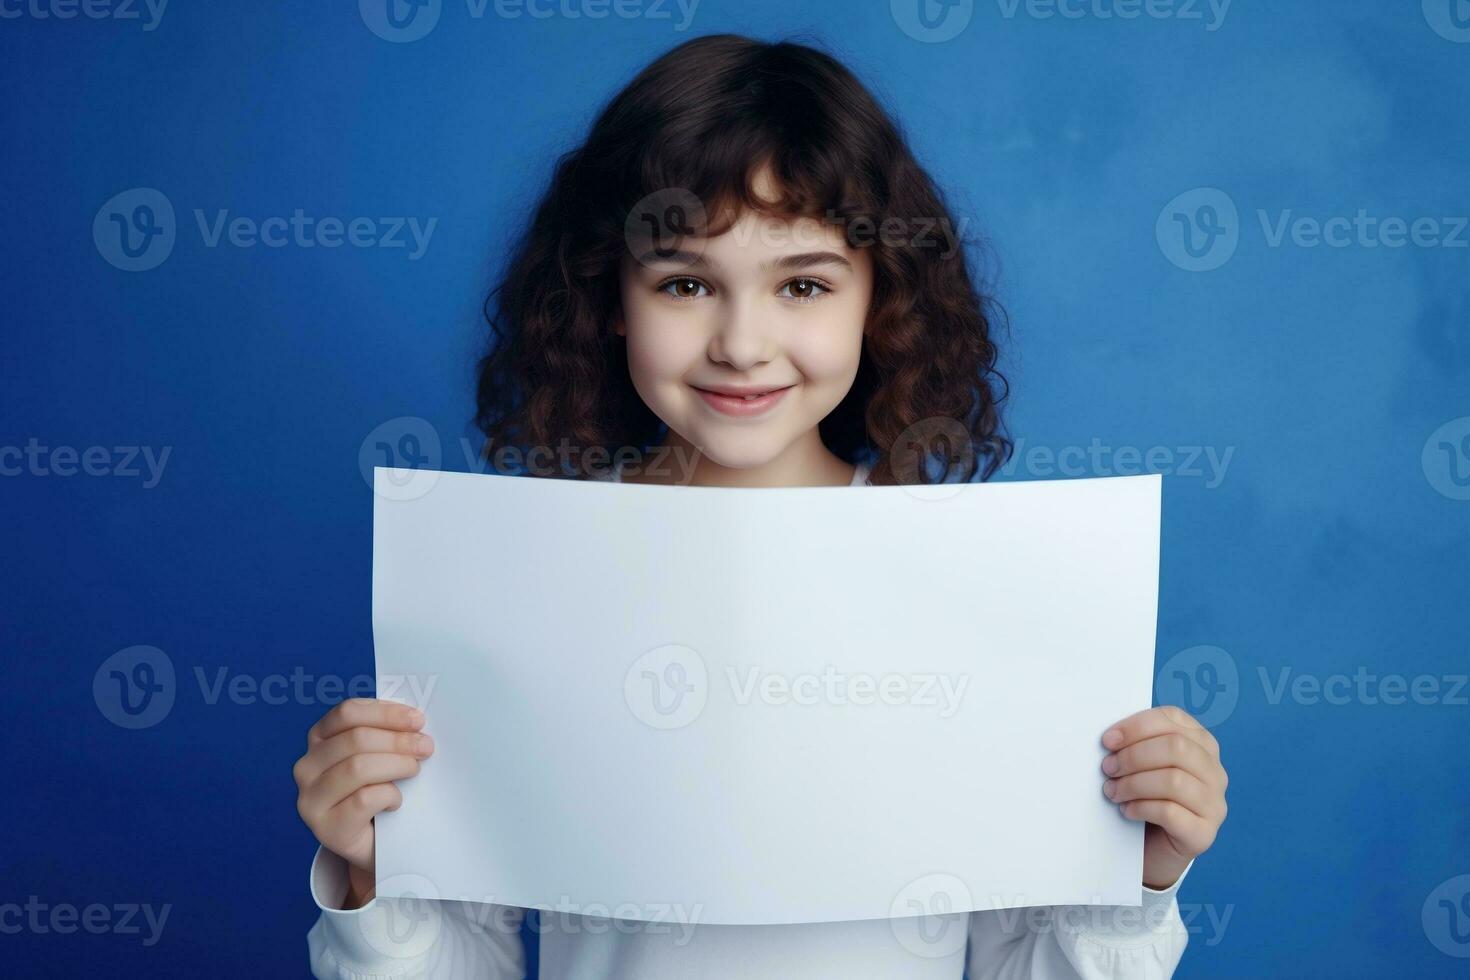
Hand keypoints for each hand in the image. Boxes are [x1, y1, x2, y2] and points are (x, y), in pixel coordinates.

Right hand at [293, 698, 434, 905]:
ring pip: (358, 768)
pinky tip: (396, 801)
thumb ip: (385, 734)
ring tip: (414, 770)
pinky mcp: (325, 828)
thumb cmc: (377, 791)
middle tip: (426, 747)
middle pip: (356, 739)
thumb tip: (415, 721)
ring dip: (396, 765)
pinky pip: (364, 800)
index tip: (417, 720)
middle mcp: (307, 767)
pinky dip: (389, 796)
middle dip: (398, 740)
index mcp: (318, 739)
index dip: (385, 713)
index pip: (347, 713)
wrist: (370, 844)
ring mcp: (311, 799)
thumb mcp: (376, 755)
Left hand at [1100, 705, 1226, 889]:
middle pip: (1175, 748)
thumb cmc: (1145, 798)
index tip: (1108, 740)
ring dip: (1133, 783)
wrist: (1152, 850)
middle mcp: (1214, 772)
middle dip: (1134, 755)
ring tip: (1112, 791)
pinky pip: (1170, 812)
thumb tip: (1111, 738)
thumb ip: (1137, 745)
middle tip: (1107, 768)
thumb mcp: (1144, 765)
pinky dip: (1141, 807)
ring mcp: (1214, 804)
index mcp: (1201, 745)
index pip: (1173, 720)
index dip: (1137, 726)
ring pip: (1173, 780)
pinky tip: (1126, 810)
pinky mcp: (1203, 834)